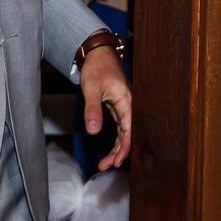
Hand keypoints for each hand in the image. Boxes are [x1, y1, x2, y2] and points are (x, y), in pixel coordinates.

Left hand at [79, 46, 131, 170]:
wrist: (98, 53)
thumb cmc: (97, 67)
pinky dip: (116, 139)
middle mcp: (128, 106)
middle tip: (105, 166)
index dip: (124, 149)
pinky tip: (110, 150)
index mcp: (127, 101)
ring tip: (105, 163)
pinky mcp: (118, 107)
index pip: (129, 131)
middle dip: (118, 153)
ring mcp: (124, 107)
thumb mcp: (92, 89)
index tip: (115, 162)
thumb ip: (93, 110)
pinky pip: (120, 128)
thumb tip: (94, 131)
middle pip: (128, 135)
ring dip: (116, 148)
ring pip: (124, 133)